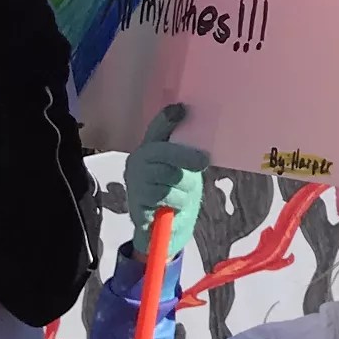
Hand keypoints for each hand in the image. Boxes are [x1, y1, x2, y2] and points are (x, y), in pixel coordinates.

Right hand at [126, 105, 208, 250]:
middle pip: (166, 154)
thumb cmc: (175, 191)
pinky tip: (171, 208)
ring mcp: (135, 184)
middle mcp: (137, 163)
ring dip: (184, 189)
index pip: (156, 130)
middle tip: (203, 163)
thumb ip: (186, 150)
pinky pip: (165, 200)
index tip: (180, 109)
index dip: (166, 120)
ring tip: (180, 195)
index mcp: (149, 150)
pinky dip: (175, 205)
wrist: (162, 229)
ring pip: (169, 178)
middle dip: (188, 159)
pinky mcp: (137, 204)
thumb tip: (196, 132)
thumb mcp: (183, 168)